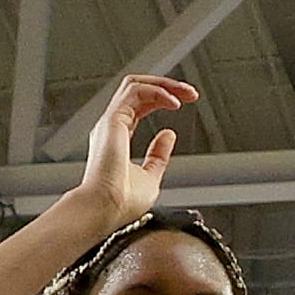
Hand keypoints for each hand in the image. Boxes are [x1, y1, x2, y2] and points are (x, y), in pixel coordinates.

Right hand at [75, 75, 195, 227]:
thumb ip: (158, 155)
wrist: (104, 210)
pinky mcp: (112, 120)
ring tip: (186, 92)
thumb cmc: (119, 203)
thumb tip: (168, 135)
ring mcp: (110, 122)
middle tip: (191, 92)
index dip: (162, 99)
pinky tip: (174, 102)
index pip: (140, 105)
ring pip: (136, 84)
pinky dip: (157, 92)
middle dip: (167, 86)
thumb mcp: (150, 177)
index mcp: (118, 137)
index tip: (186, 101)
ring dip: (164, 84)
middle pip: (139, 90)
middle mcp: (112, 126)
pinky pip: (135, 91)